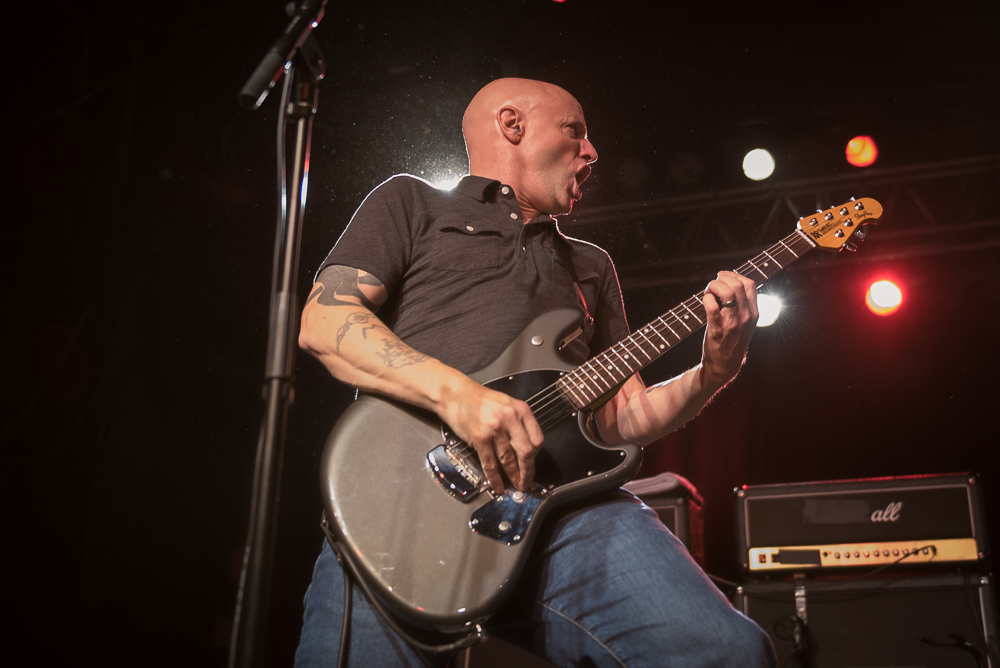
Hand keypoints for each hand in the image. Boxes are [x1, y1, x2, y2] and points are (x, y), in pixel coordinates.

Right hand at [439, 379, 544, 492]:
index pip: (537, 438)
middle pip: (526, 451)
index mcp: (520, 409)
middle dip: (527, 471)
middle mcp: (509, 418)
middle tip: (526, 482)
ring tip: (515, 485)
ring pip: (508, 459)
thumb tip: (525, 448)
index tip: (533, 465)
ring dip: (513, 476)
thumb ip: (518, 422)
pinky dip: (495, 477)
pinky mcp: (480, 437)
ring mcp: (494, 428)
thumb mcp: (506, 404)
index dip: (536, 456)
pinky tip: (497, 484)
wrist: (454, 394)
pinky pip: (490, 463)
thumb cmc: (478, 399)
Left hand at [701, 271, 758, 387]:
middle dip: (721, 279)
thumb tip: (730, 283)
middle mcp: (746, 317)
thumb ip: (742, 305)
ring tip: (708, 292)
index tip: (722, 278)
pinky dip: (706, 299)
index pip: (749, 284)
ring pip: (727, 292)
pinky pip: (712, 306)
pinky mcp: (718, 329)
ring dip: (713, 286)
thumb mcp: (744, 322)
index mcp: (753, 313)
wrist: (724, 365)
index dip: (734, 275)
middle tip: (712, 286)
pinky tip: (704, 301)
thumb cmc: (731, 340)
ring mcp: (733, 323)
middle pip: (738, 284)